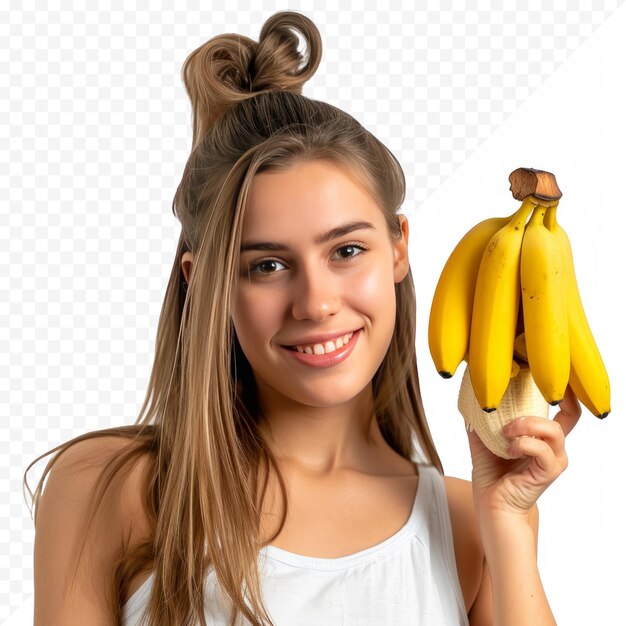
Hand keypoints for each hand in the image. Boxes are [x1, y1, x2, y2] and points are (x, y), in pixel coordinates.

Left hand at [467, 384, 580, 522]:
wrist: (491, 505)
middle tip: (515, 406)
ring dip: (526, 424)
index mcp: (542, 436)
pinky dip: (523, 443)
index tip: (547, 375)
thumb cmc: (491, 475)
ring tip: (507, 431)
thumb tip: (469, 398)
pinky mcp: (548, 472)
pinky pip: (542, 449)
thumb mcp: (482, 440)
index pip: (566, 410)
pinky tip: (508, 448)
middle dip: (543, 402)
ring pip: (553, 429)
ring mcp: (554, 459)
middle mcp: (554, 446)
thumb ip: (480, 420)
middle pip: (570, 414)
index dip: (565, 392)